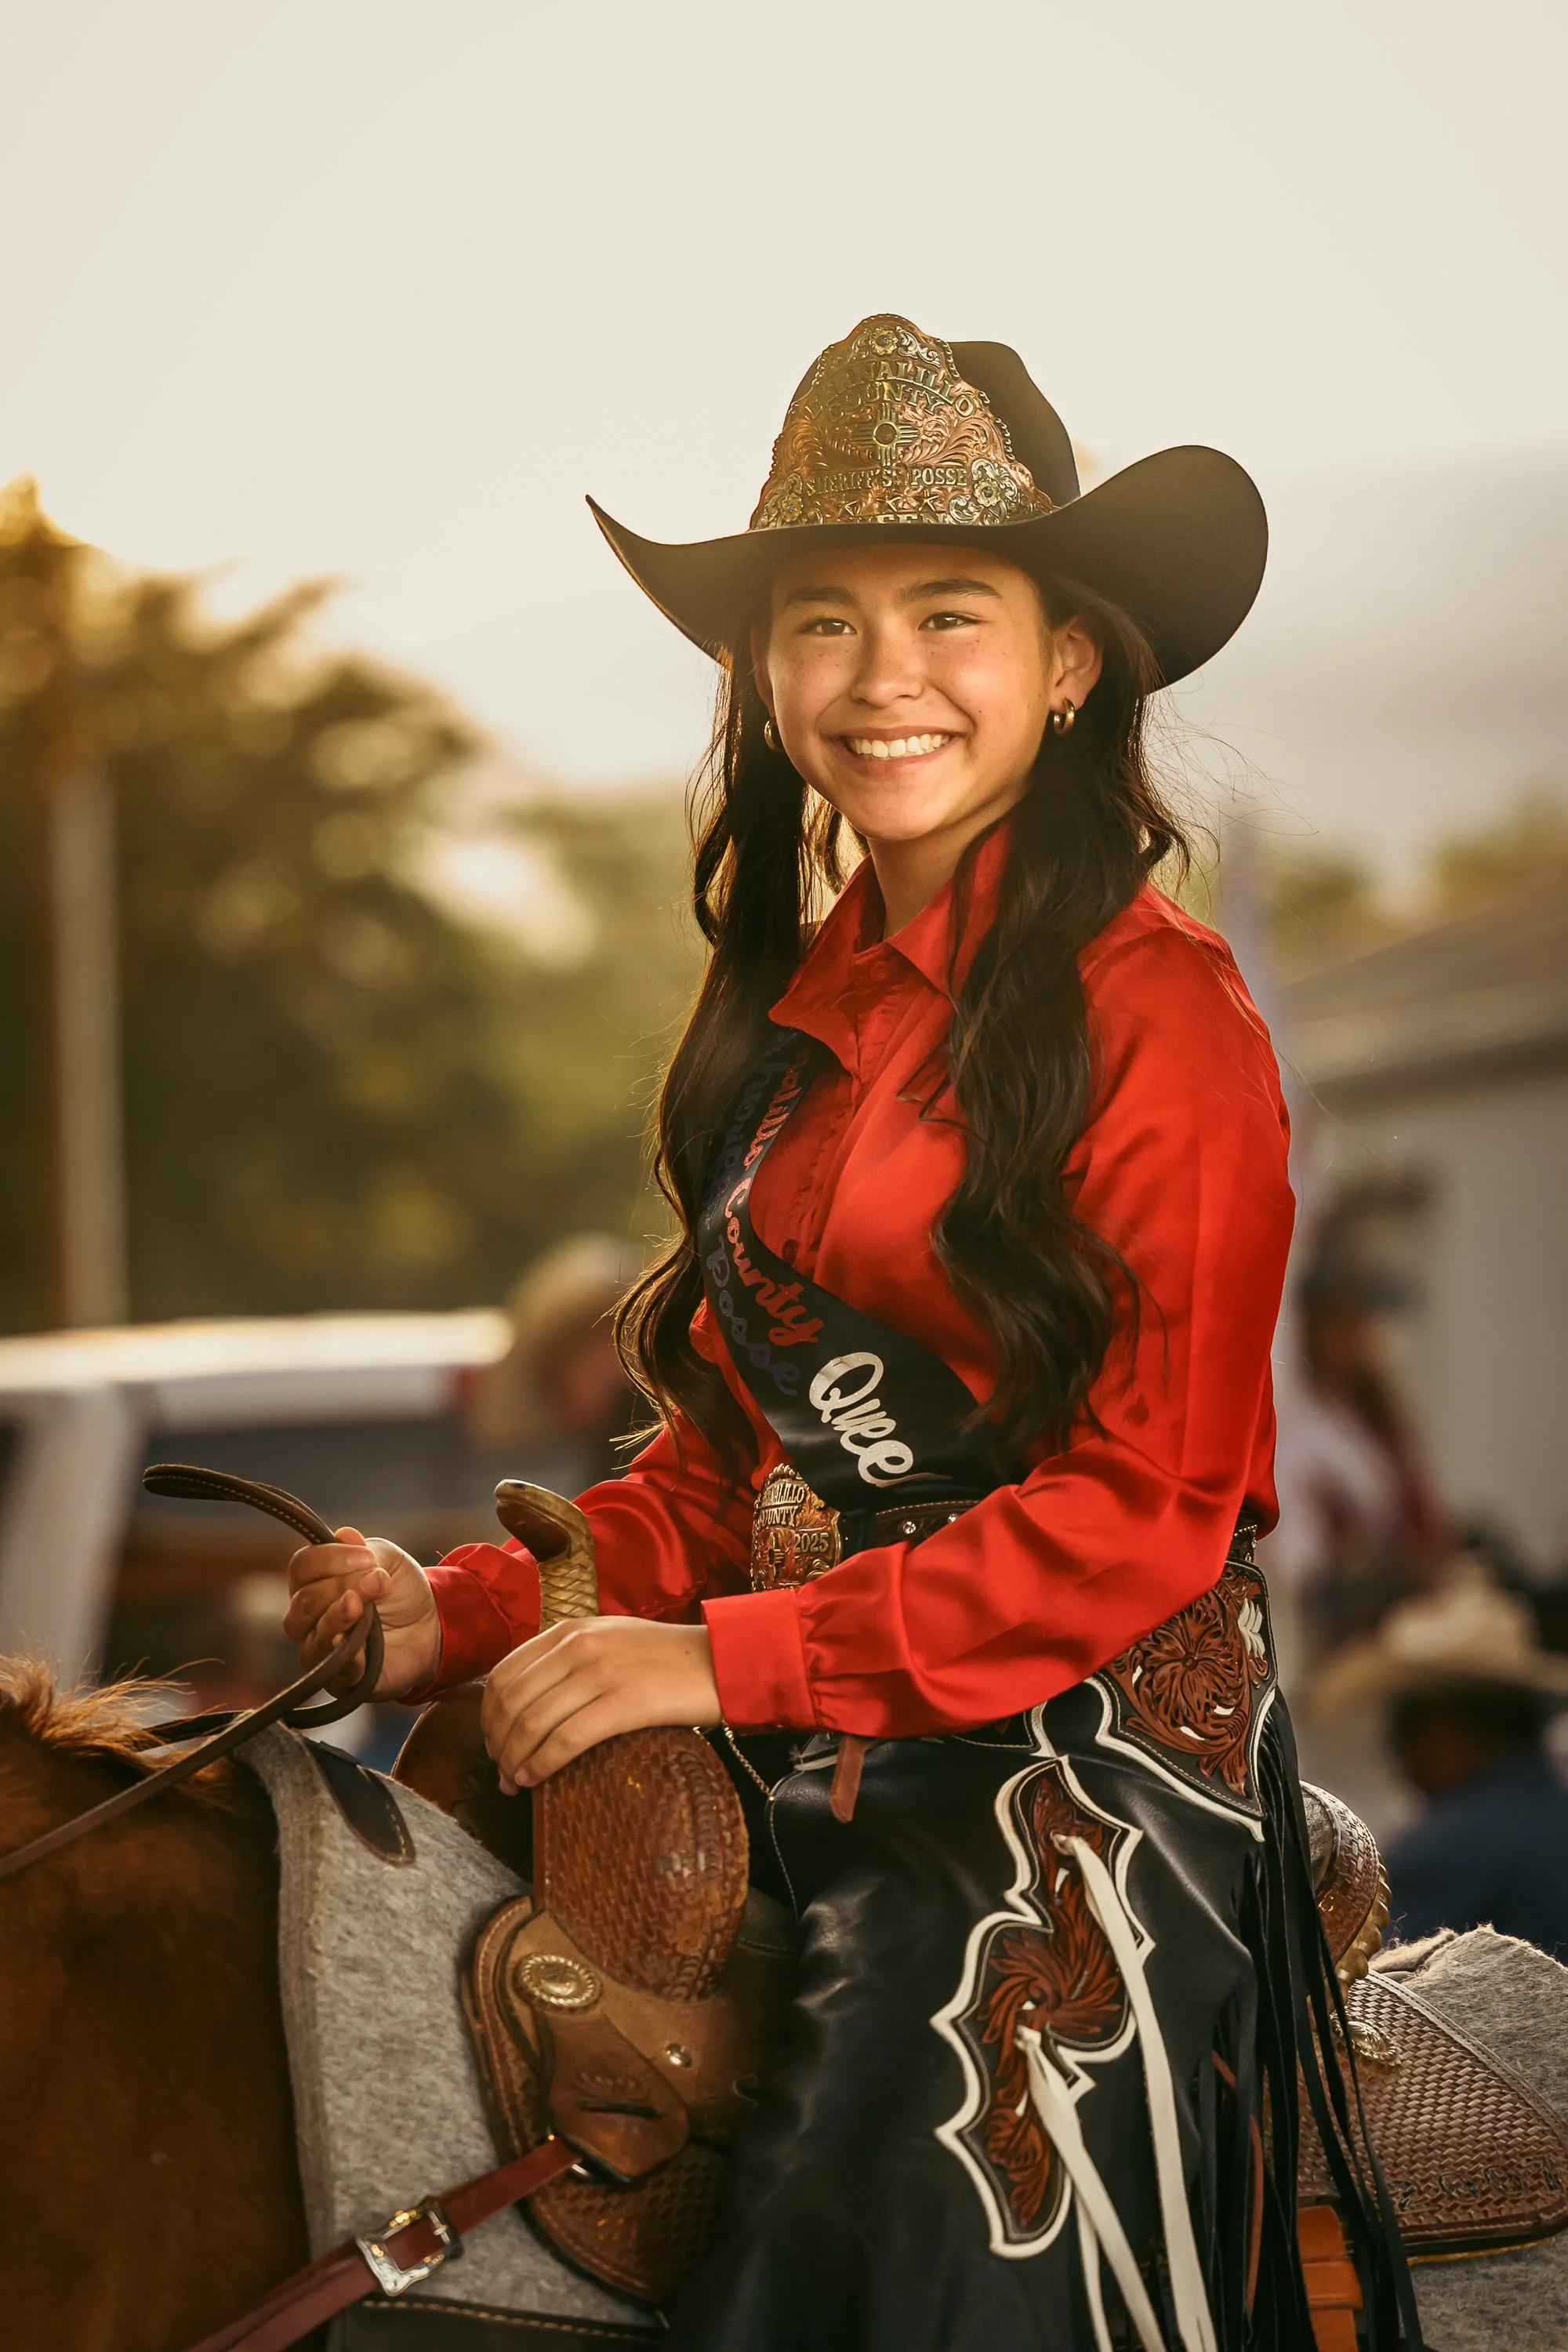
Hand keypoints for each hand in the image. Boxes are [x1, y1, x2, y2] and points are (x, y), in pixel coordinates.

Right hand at [283, 1527, 441, 1699]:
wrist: (432, 1628)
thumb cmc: (401, 1592)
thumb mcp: (389, 1561)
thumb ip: (364, 1549)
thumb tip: (344, 1535)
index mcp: (314, 1582)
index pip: (301, 1566)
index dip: (329, 1559)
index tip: (367, 1557)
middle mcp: (308, 1617)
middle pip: (304, 1601)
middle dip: (339, 1586)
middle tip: (378, 1582)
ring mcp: (319, 1650)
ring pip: (312, 1636)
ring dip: (338, 1617)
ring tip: (362, 1606)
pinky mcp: (339, 1679)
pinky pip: (332, 1670)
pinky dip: (346, 1653)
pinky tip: (362, 1642)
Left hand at [481, 1617, 720, 1790]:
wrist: (720, 1659)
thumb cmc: (665, 1658)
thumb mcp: (609, 1639)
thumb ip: (568, 1656)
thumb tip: (528, 1699)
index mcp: (569, 1631)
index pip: (505, 1673)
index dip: (489, 1714)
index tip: (494, 1742)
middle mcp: (577, 1646)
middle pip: (512, 1700)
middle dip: (497, 1742)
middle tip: (501, 1771)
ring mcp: (600, 1673)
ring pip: (532, 1722)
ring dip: (514, 1759)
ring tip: (514, 1782)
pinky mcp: (623, 1703)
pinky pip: (565, 1739)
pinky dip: (540, 1764)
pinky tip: (535, 1780)